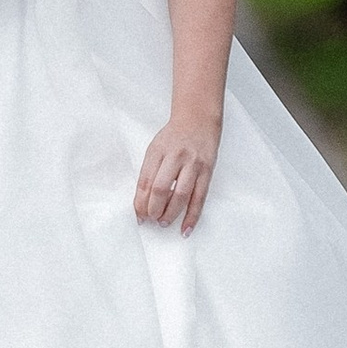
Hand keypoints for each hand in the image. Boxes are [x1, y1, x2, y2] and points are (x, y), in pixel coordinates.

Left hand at [135, 115, 219, 234]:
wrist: (198, 119)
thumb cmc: (174, 137)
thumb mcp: (156, 149)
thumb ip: (150, 172)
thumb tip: (144, 202)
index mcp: (157, 151)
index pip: (145, 181)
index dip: (140, 202)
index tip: (138, 216)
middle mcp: (175, 156)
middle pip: (160, 188)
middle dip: (153, 209)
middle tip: (151, 219)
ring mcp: (193, 163)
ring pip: (181, 195)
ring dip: (171, 213)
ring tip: (164, 223)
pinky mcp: (207, 170)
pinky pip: (199, 197)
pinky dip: (192, 216)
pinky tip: (186, 228)